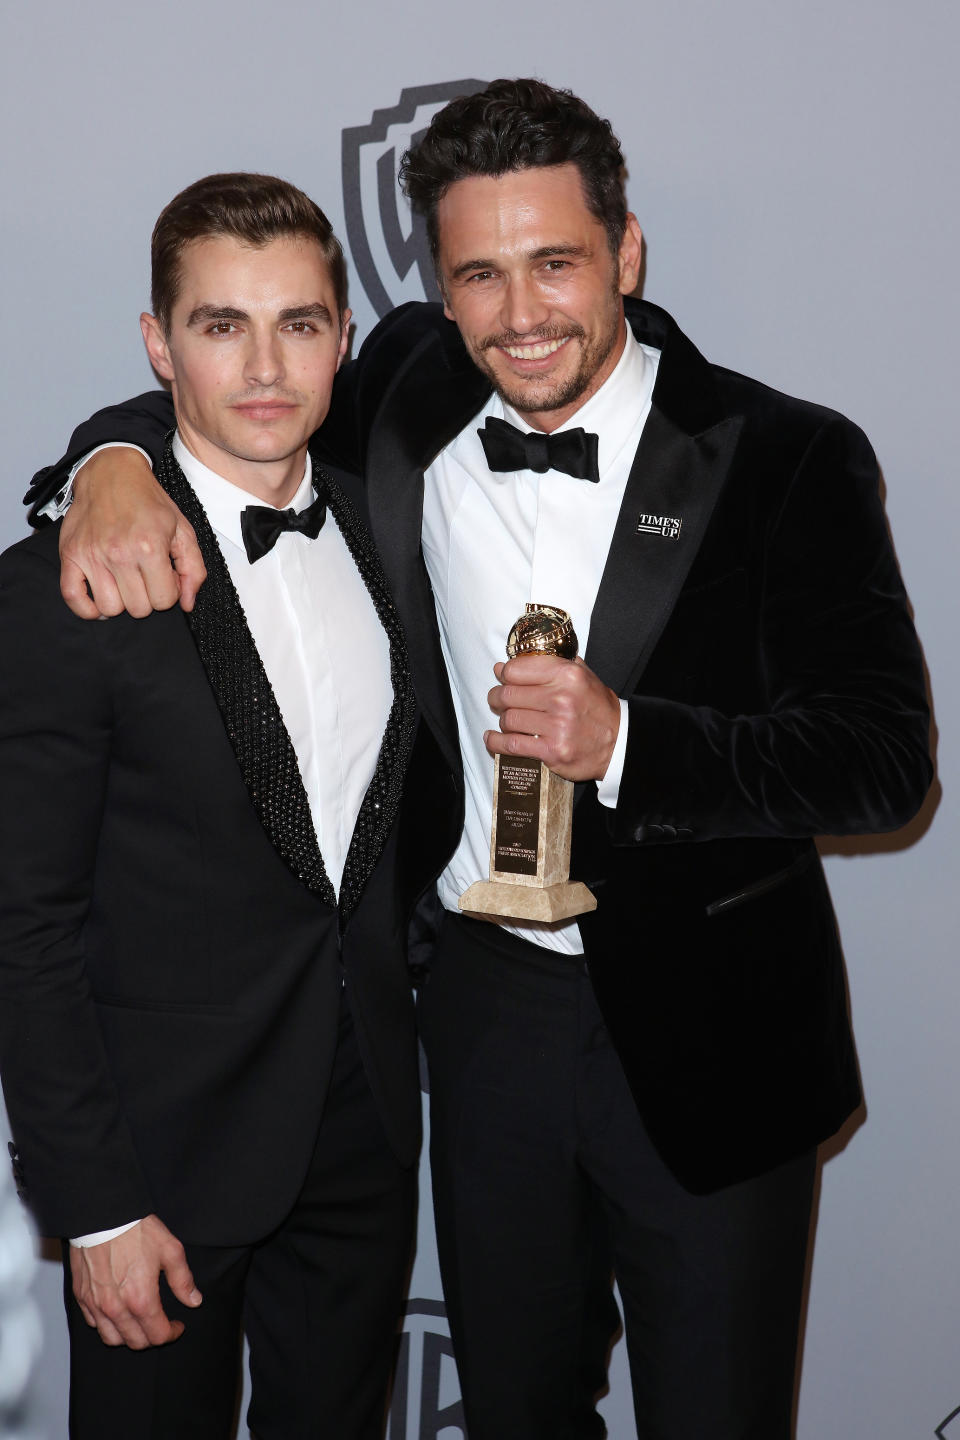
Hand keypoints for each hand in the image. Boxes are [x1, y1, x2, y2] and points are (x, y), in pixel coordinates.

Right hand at [59, 449, 206, 618]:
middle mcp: (119, 553)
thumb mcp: (183, 530)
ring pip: (110, 609)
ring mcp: (91, 555)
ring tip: (125, 582)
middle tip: (145, 576)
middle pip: (138, 609)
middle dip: (147, 597)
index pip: (164, 600)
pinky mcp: (70, 554)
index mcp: (149, 547)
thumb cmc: (148, 501)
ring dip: (121, 601)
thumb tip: (188, 603)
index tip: (164, 575)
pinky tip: (101, 599)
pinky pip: (73, 598)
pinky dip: (87, 609)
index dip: (169, 591)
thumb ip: (193, 569)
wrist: (112, 473)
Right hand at [69, 1214, 201, 1348]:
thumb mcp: (170, 1250)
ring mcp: (96, 1304)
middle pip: (136, 1342)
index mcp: (141, 1299)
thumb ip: (183, 1280)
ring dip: (128, 1336)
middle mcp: (116, 1308)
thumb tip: (193, 1301)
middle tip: (160, 1324)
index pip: (157, 1335)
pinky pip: (93, 1323)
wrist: (103, 1215)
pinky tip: (117, 1311)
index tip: (177, 1325)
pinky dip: (107, 1324)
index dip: (172, 1333)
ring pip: (112, 1338)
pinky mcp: (82, 1296)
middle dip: (152, 1337)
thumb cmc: (136, 1230)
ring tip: (139, 1323)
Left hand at [485, 654, 620, 780]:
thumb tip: (505, 666)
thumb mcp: (582, 676)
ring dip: (502, 721)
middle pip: (507, 695)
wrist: (619, 743)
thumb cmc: (598, 709)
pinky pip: (511, 745)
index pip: (516, 670)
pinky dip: (496, 742)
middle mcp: (561, 699)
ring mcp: (557, 727)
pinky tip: (493, 738)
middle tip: (497, 701)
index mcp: (567, 675)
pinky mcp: (552, 751)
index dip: (504, 674)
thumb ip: (549, 666)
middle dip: (497, 698)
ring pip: (508, 720)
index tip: (503, 679)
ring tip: (507, 720)